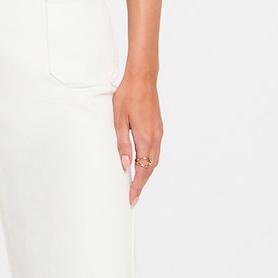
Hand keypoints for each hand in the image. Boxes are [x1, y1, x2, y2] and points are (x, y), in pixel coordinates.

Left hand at [113, 72, 162, 206]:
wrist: (142, 78)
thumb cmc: (128, 96)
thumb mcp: (118, 120)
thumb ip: (122, 143)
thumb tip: (124, 165)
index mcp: (145, 138)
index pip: (143, 170)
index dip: (137, 186)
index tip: (131, 198)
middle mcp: (155, 138)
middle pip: (150, 168)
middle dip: (141, 184)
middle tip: (132, 196)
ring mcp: (159, 133)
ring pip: (154, 160)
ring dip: (145, 173)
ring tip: (135, 183)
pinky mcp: (158, 128)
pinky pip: (155, 150)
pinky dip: (148, 161)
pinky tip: (140, 163)